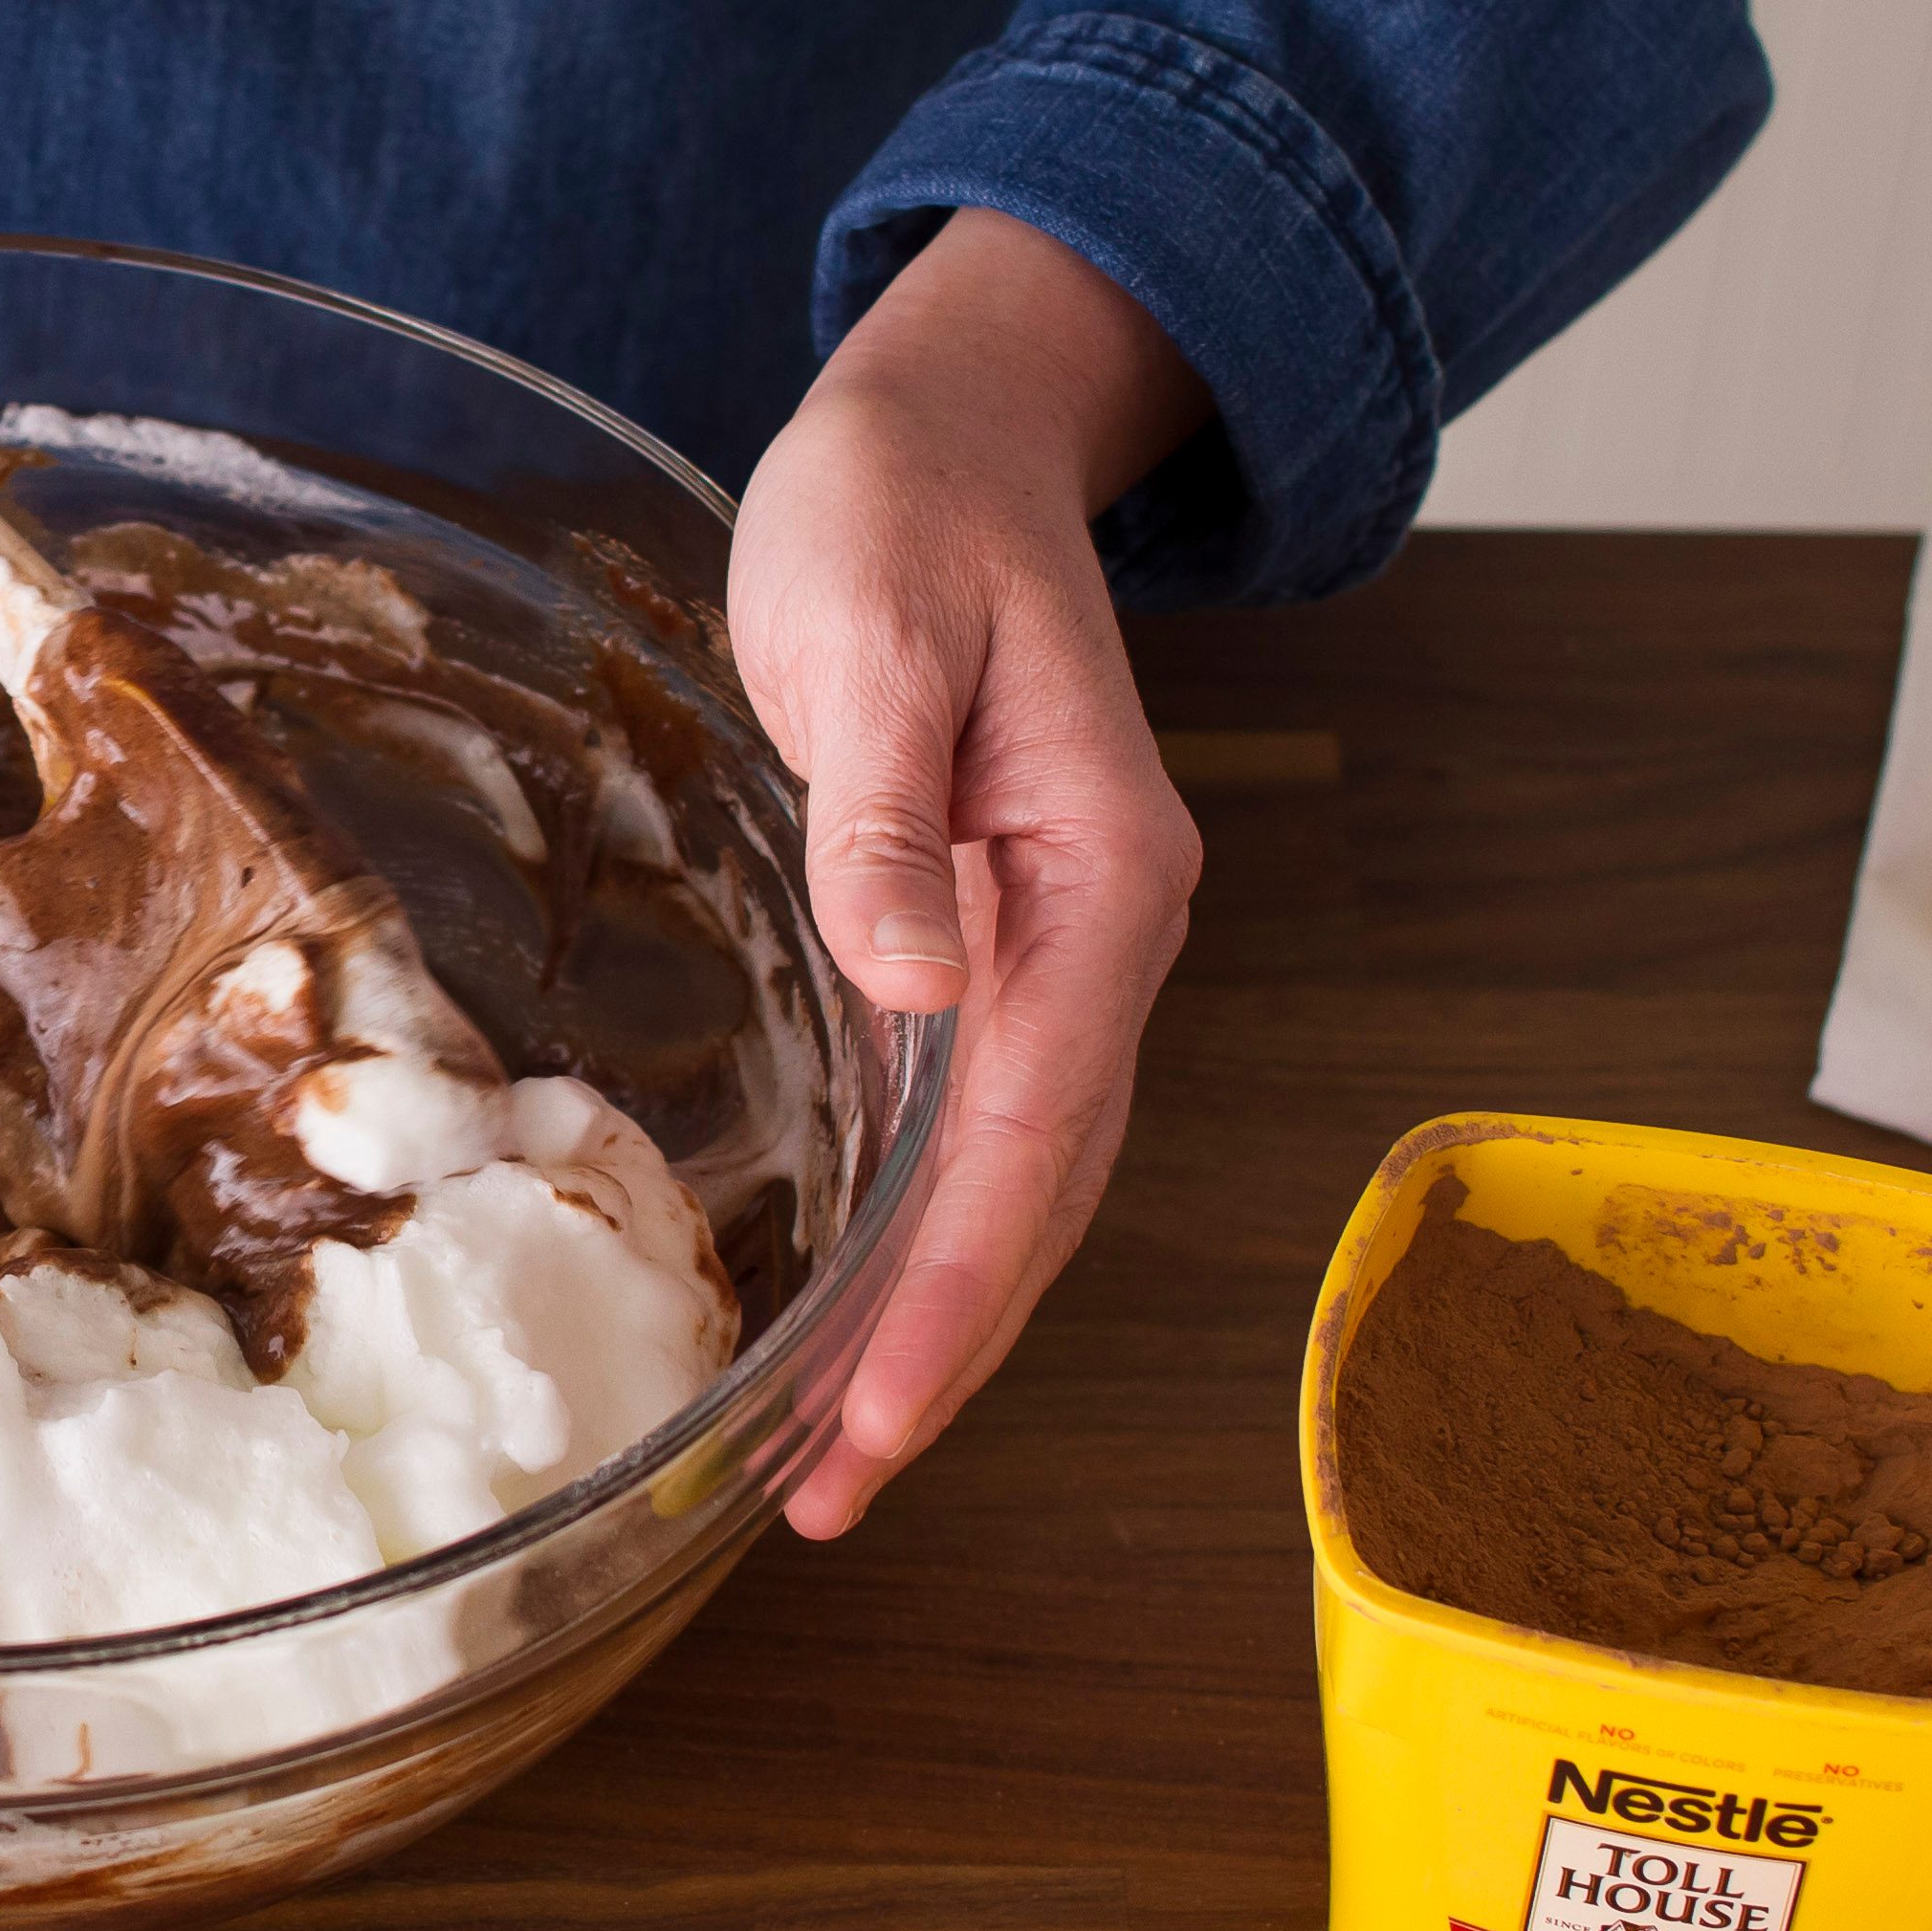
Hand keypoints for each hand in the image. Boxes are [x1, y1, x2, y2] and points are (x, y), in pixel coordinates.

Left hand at [726, 208, 1210, 1537]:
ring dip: (941, 1320)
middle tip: (831, 1499)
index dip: (950, 1295)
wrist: (955, 431)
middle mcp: (1101, 932)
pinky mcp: (995, 936)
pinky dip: (928, 1232)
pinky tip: (861, 1312)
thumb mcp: (877, 632)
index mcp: (1096, 876)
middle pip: (1038, 1194)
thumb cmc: (905, 513)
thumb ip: (891, 809)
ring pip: (1017, 1178)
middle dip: (945, 1356)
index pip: (1026, 1135)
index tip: (870, 1419)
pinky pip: (977, 1123)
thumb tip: (914, 974)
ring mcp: (1058, 943)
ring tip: (835, 1459)